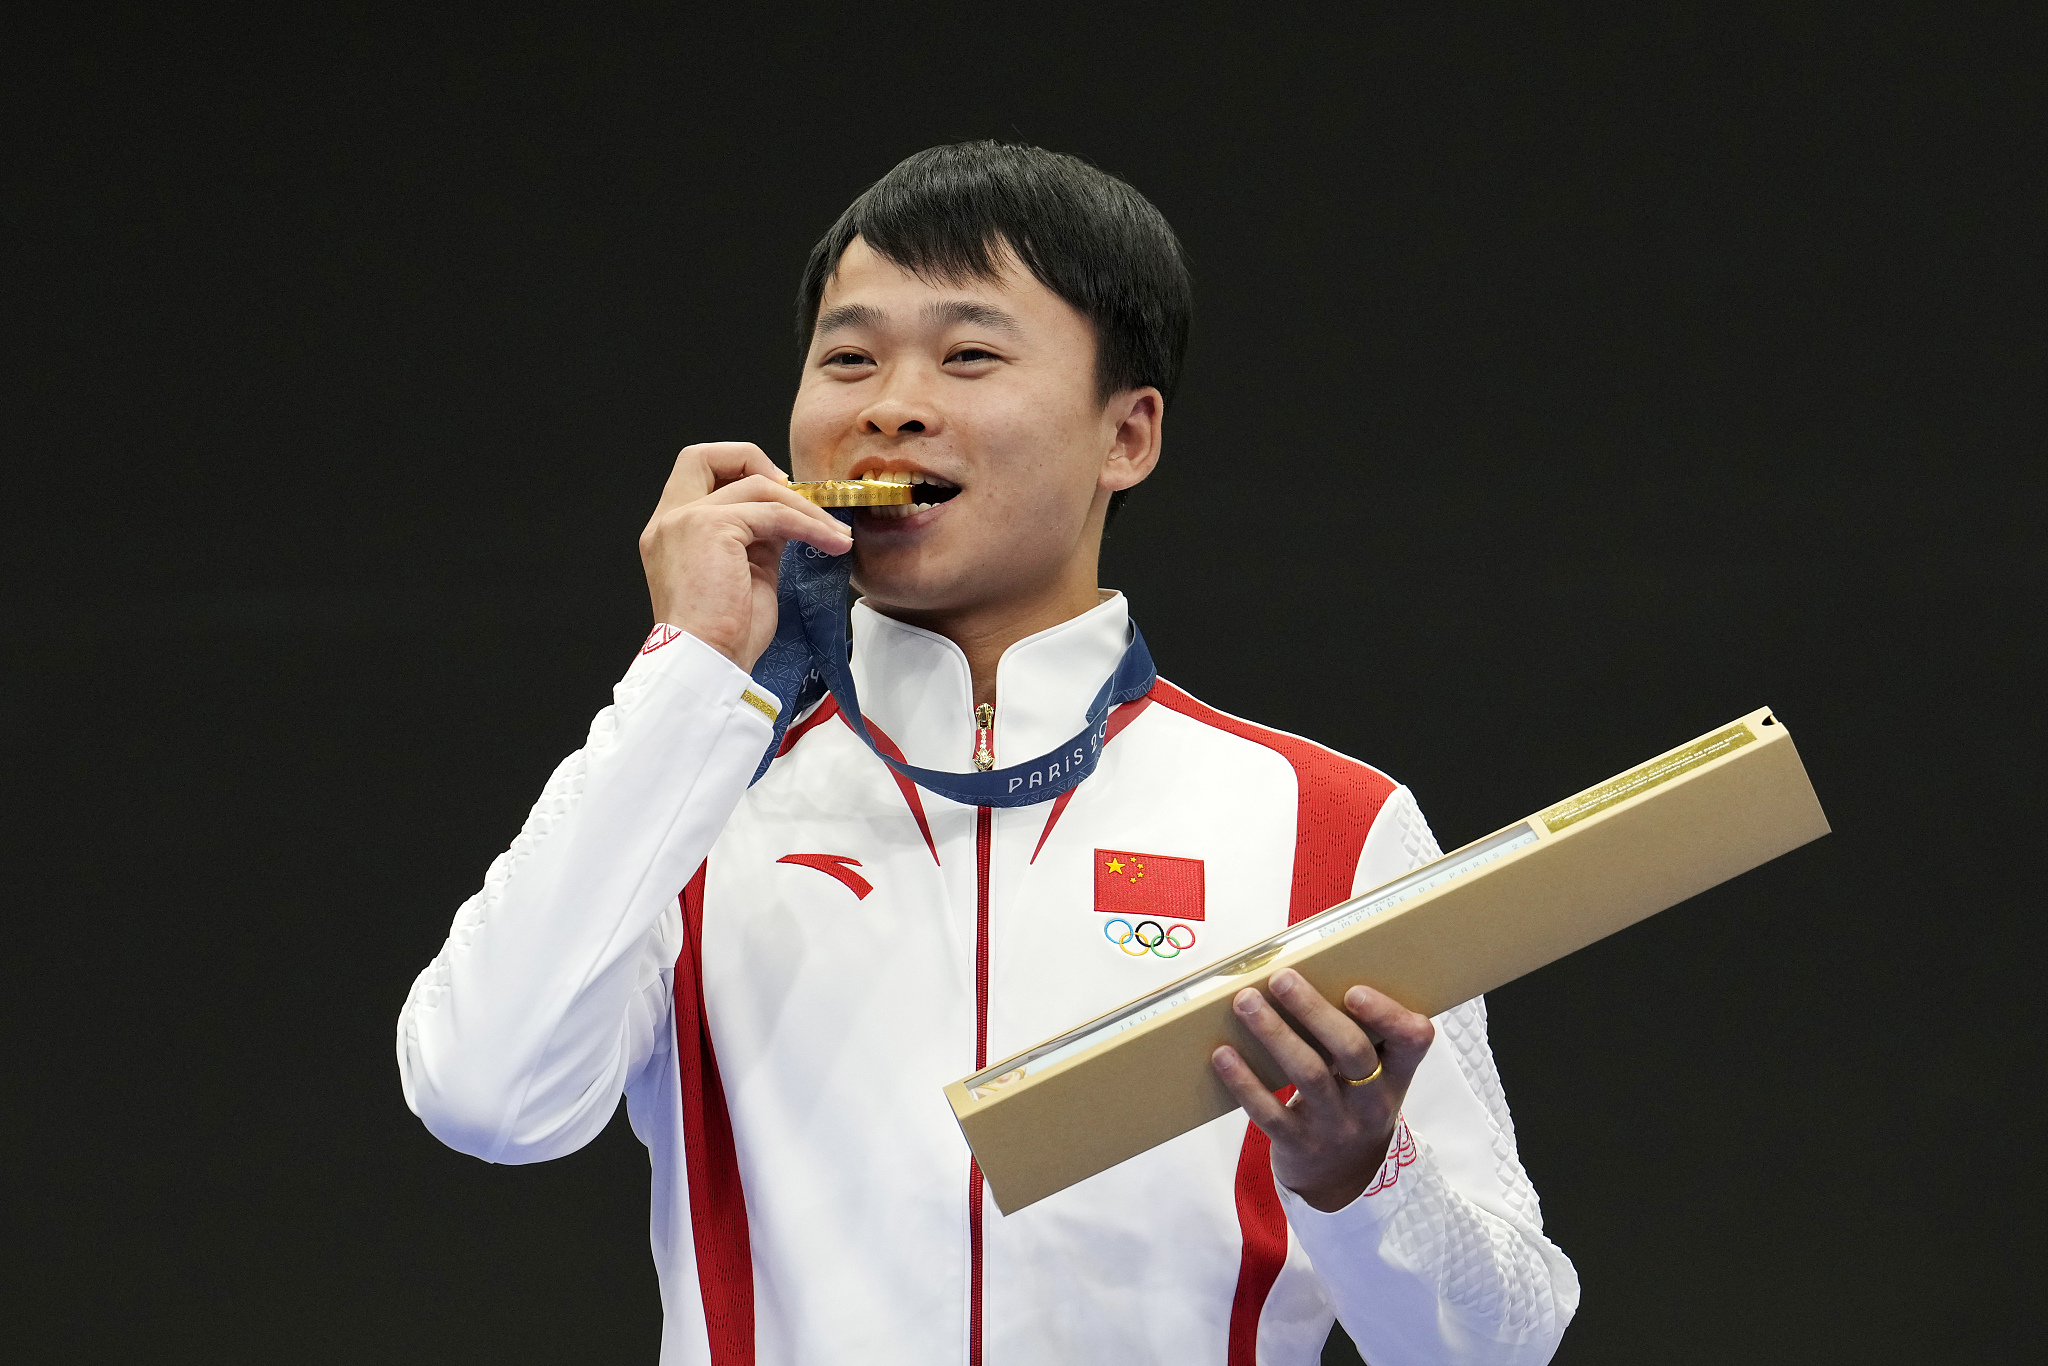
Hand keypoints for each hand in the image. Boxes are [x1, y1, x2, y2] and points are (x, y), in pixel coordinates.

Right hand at [637, 442, 853, 671]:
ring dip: (804, 508)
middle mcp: (669, 519)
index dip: (737, 471)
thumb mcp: (744, 573)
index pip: (696, 473)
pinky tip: (832, 543)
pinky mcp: (712, 527)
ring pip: (755, 486)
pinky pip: (774, 513)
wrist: (707, 663)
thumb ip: (756, 539)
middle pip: (705, 455)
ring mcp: (686, 519)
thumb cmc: (724, 634)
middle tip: (793, 493)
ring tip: (833, 534)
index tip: (775, 493)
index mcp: (670, 531)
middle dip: (754, 460)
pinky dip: (810, 525)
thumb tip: (788, 519)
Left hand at [1210, 969, 1434, 1211]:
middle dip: (1314, 1011)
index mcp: (1396, 1075)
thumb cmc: (1352, 1105)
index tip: (1353, 990)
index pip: (1412, 1041)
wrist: (1343, 1182)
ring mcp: (1336, 1126)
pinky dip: (1244, 1082)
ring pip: (1309, 1075)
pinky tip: (1223, 1055)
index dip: (1387, 1014)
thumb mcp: (1372, 1078)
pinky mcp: (1299, 1145)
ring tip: (1245, 1002)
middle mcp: (1371, 1102)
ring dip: (1274, 1034)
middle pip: (1352, 1051)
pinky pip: (1270, 1113)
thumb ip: (1355, 1035)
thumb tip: (1304, 973)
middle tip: (1281, 978)